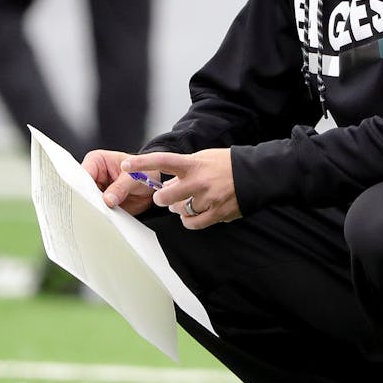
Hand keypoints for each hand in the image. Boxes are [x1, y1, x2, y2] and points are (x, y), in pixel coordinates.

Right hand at [83, 149, 158, 216]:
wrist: (154, 186)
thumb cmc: (144, 171)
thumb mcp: (134, 177)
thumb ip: (121, 187)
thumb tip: (108, 199)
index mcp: (97, 161)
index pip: (83, 173)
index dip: (83, 185)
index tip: (86, 196)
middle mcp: (94, 176)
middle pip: (83, 190)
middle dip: (87, 200)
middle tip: (94, 208)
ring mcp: (97, 192)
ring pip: (88, 203)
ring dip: (94, 210)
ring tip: (100, 215)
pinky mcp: (102, 205)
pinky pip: (97, 213)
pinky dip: (100, 217)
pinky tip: (104, 220)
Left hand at [121, 149, 240, 229]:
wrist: (256, 175)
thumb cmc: (226, 165)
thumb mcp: (203, 159)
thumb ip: (183, 171)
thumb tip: (165, 187)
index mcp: (194, 164)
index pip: (163, 162)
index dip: (143, 163)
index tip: (126, 165)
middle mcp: (199, 182)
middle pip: (165, 198)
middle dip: (162, 199)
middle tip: (166, 197)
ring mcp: (207, 200)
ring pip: (179, 211)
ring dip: (178, 208)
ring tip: (188, 200)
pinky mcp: (216, 214)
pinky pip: (192, 223)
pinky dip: (189, 220)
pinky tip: (194, 212)